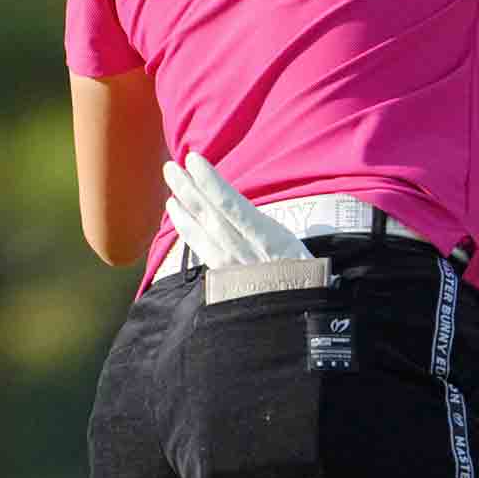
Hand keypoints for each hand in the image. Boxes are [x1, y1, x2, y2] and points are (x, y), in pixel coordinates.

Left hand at [161, 152, 311, 267]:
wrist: (300, 317)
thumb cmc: (308, 278)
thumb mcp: (301, 249)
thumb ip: (274, 230)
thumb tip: (267, 211)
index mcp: (270, 239)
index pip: (232, 205)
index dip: (211, 183)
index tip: (194, 160)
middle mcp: (246, 251)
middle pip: (210, 215)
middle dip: (188, 188)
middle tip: (170, 166)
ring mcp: (232, 266)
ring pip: (202, 231)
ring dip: (183, 206)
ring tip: (170, 184)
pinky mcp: (224, 278)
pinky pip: (201, 249)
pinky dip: (187, 229)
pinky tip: (178, 215)